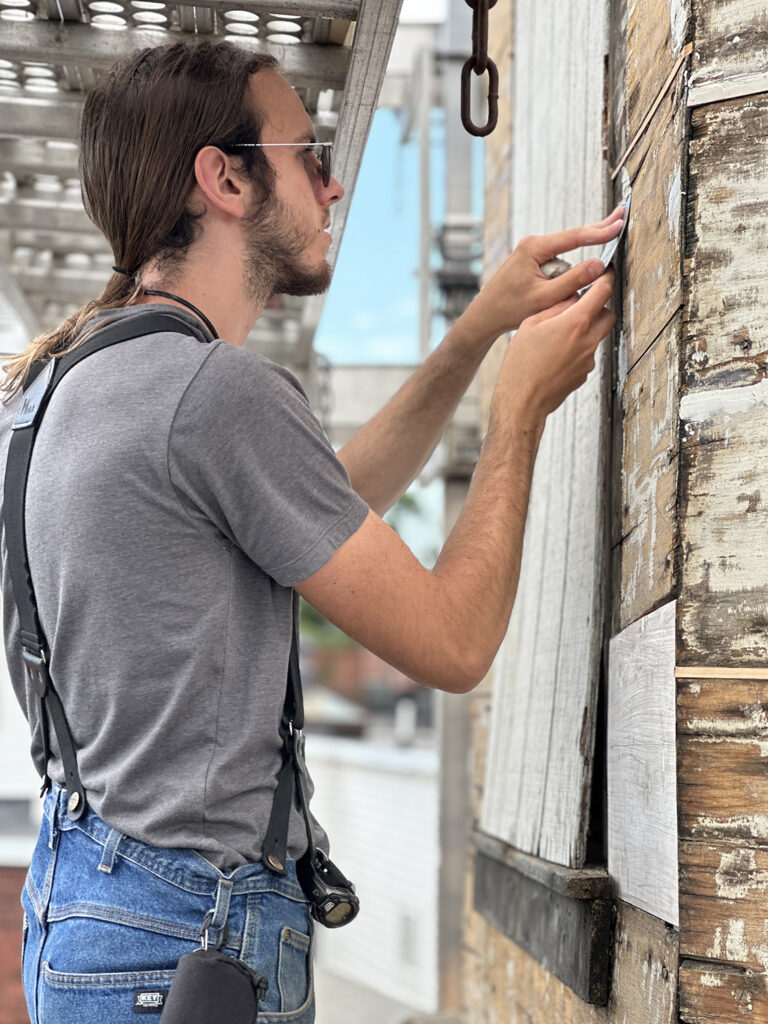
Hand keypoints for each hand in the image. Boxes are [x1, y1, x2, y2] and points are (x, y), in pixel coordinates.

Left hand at [461, 208, 624, 345]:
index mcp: (534, 248)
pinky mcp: (533, 259)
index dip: (599, 232)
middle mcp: (533, 244)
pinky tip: (592, 247)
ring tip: (612, 229)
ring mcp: (532, 250)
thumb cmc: (509, 308)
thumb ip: (573, 281)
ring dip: (588, 243)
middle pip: (573, 235)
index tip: (618, 226)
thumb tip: (600, 266)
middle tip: (621, 214)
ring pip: (568, 247)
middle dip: (598, 227)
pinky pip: (560, 255)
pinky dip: (577, 253)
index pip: (574, 237)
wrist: (486, 315)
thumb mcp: (545, 297)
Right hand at [491, 270, 616, 426]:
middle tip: (584, 303)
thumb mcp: (531, 324)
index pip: (602, 292)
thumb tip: (571, 298)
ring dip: (587, 328)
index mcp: (575, 323)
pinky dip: (578, 348)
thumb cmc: (521, 364)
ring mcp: (588, 360)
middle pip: (609, 314)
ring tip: (563, 332)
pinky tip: (557, 353)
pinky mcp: (584, 374)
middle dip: (600, 306)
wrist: (522, 400)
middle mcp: (588, 341)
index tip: (605, 273)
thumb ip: (556, 307)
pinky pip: (587, 353)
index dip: (606, 278)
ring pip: (598, 335)